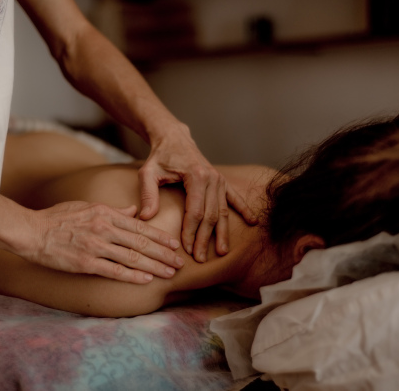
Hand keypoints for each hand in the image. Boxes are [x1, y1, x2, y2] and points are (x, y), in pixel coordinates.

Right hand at [23, 201, 182, 283]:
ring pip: (132, 256)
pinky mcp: (86, 263)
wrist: (32, 231)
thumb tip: (133, 210)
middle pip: (141, 241)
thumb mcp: (87, 206)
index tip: (174, 244)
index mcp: (105, 213)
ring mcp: (95, 245)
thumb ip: (112, 210)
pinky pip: (114, 270)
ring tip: (170, 272)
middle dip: (163, 253)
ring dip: (154, 265)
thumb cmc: (57, 218)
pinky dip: (132, 275)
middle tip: (180, 262)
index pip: (140, 225)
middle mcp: (104, 228)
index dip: (159, 236)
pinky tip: (147, 279)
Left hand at [138, 122, 257, 261]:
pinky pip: (235, 198)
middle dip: (206, 238)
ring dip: (222, 233)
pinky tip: (252, 222)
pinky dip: (244, 210)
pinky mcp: (222, 181)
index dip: (191, 232)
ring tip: (222, 252)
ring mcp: (219, 180)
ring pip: (223, 211)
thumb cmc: (160, 157)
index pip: (195, 211)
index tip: (187, 248)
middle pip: (211, 215)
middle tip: (201, 258)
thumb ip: (148, 194)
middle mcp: (212, 178)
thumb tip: (146, 217)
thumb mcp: (148, 173)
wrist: (174, 139)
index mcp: (196, 176)